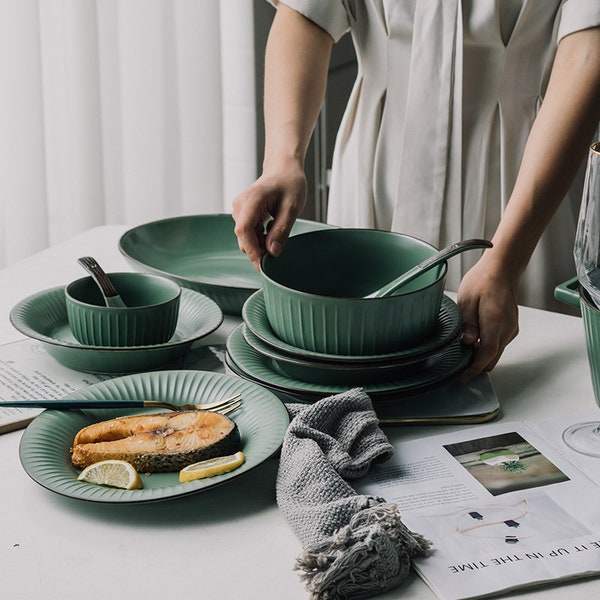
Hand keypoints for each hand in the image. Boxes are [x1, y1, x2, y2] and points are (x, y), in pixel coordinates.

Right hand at [232, 161, 306, 269]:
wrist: (283, 170)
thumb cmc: (289, 183)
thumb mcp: (292, 207)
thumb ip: (281, 231)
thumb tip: (273, 252)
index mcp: (252, 199)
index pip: (244, 230)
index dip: (253, 250)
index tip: (264, 264)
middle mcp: (241, 204)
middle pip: (243, 237)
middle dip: (258, 249)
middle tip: (278, 250)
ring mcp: (240, 209)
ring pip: (245, 237)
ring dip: (260, 244)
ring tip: (277, 236)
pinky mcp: (242, 214)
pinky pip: (247, 233)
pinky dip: (259, 238)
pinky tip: (271, 232)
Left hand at [456, 256, 519, 382]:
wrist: (502, 269)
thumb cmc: (483, 281)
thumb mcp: (466, 300)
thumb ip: (467, 324)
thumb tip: (467, 343)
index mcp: (495, 322)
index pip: (486, 354)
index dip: (474, 369)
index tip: (462, 379)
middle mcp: (507, 328)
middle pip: (492, 358)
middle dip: (476, 365)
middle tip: (457, 365)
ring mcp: (511, 329)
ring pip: (496, 353)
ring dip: (481, 356)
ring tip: (463, 348)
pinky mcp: (511, 327)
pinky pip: (499, 344)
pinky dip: (487, 347)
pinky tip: (474, 339)